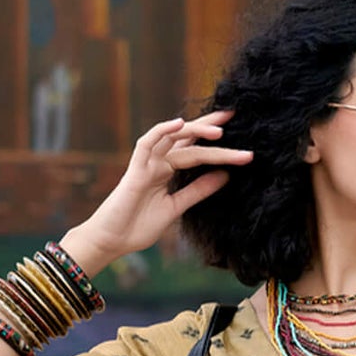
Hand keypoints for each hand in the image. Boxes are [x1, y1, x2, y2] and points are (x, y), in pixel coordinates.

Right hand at [62, 113, 252, 272]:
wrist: (113, 240)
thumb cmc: (139, 225)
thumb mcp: (176, 207)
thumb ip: (198, 191)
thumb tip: (225, 176)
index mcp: (168, 170)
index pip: (196, 150)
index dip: (217, 144)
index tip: (241, 141)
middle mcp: (159, 161)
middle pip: (188, 138)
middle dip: (210, 127)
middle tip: (233, 115)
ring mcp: (147, 163)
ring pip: (174, 138)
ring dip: (196, 131)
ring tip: (220, 131)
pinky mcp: (135, 169)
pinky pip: (147, 143)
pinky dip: (162, 131)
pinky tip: (180, 123)